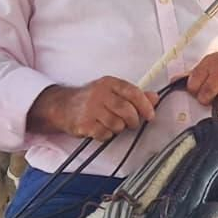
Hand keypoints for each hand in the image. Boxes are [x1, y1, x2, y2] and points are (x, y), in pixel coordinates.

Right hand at [31, 77, 157, 141]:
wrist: (62, 106)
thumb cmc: (92, 100)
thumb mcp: (112, 92)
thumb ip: (134, 95)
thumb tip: (155, 97)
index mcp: (109, 83)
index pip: (133, 92)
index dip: (145, 105)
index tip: (150, 115)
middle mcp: (100, 93)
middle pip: (127, 110)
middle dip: (133, 120)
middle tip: (131, 123)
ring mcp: (90, 108)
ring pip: (117, 124)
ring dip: (118, 128)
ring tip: (111, 124)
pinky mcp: (84, 123)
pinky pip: (105, 133)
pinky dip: (106, 134)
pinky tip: (100, 129)